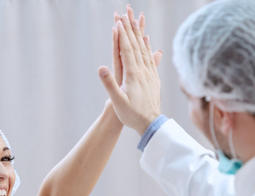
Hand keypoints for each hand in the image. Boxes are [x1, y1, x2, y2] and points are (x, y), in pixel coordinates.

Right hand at [99, 6, 162, 134]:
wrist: (151, 124)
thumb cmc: (132, 115)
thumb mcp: (118, 101)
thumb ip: (110, 84)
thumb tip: (101, 67)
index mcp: (133, 74)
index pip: (127, 49)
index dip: (123, 34)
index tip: (119, 20)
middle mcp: (143, 70)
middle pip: (137, 44)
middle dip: (131, 27)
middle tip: (127, 12)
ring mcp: (150, 73)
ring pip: (144, 48)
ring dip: (139, 33)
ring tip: (136, 20)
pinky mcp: (153, 78)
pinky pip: (150, 57)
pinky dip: (147, 46)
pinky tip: (147, 40)